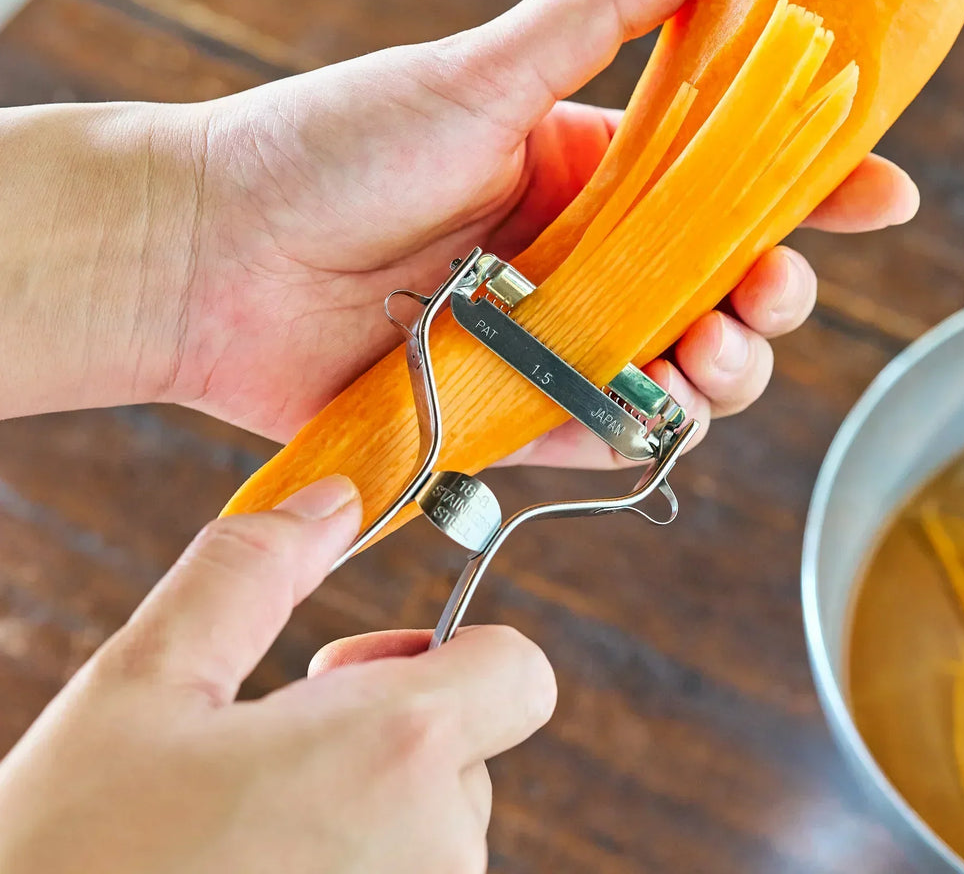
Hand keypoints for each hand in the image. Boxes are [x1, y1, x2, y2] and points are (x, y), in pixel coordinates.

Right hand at [0, 477, 554, 873]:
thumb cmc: (70, 862)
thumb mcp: (142, 687)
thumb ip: (251, 572)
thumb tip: (334, 499)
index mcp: (394, 755)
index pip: (522, 673)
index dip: (461, 650)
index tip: (359, 668)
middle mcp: (435, 858)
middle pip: (471, 751)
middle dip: (389, 732)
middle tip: (274, 752)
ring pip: (437, 832)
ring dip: (368, 809)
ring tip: (253, 827)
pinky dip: (360, 867)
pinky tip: (262, 870)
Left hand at [168, 0, 916, 454]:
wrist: (212, 254)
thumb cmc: (332, 148)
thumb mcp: (479, 71)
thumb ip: (601, 11)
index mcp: (587, 169)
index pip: (727, 179)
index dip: (811, 187)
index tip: (879, 193)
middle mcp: (581, 256)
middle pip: (720, 284)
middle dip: (773, 289)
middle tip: (772, 284)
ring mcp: (552, 339)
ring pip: (682, 366)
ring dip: (732, 364)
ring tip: (720, 347)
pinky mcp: (514, 414)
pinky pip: (610, 432)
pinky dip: (652, 425)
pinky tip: (666, 402)